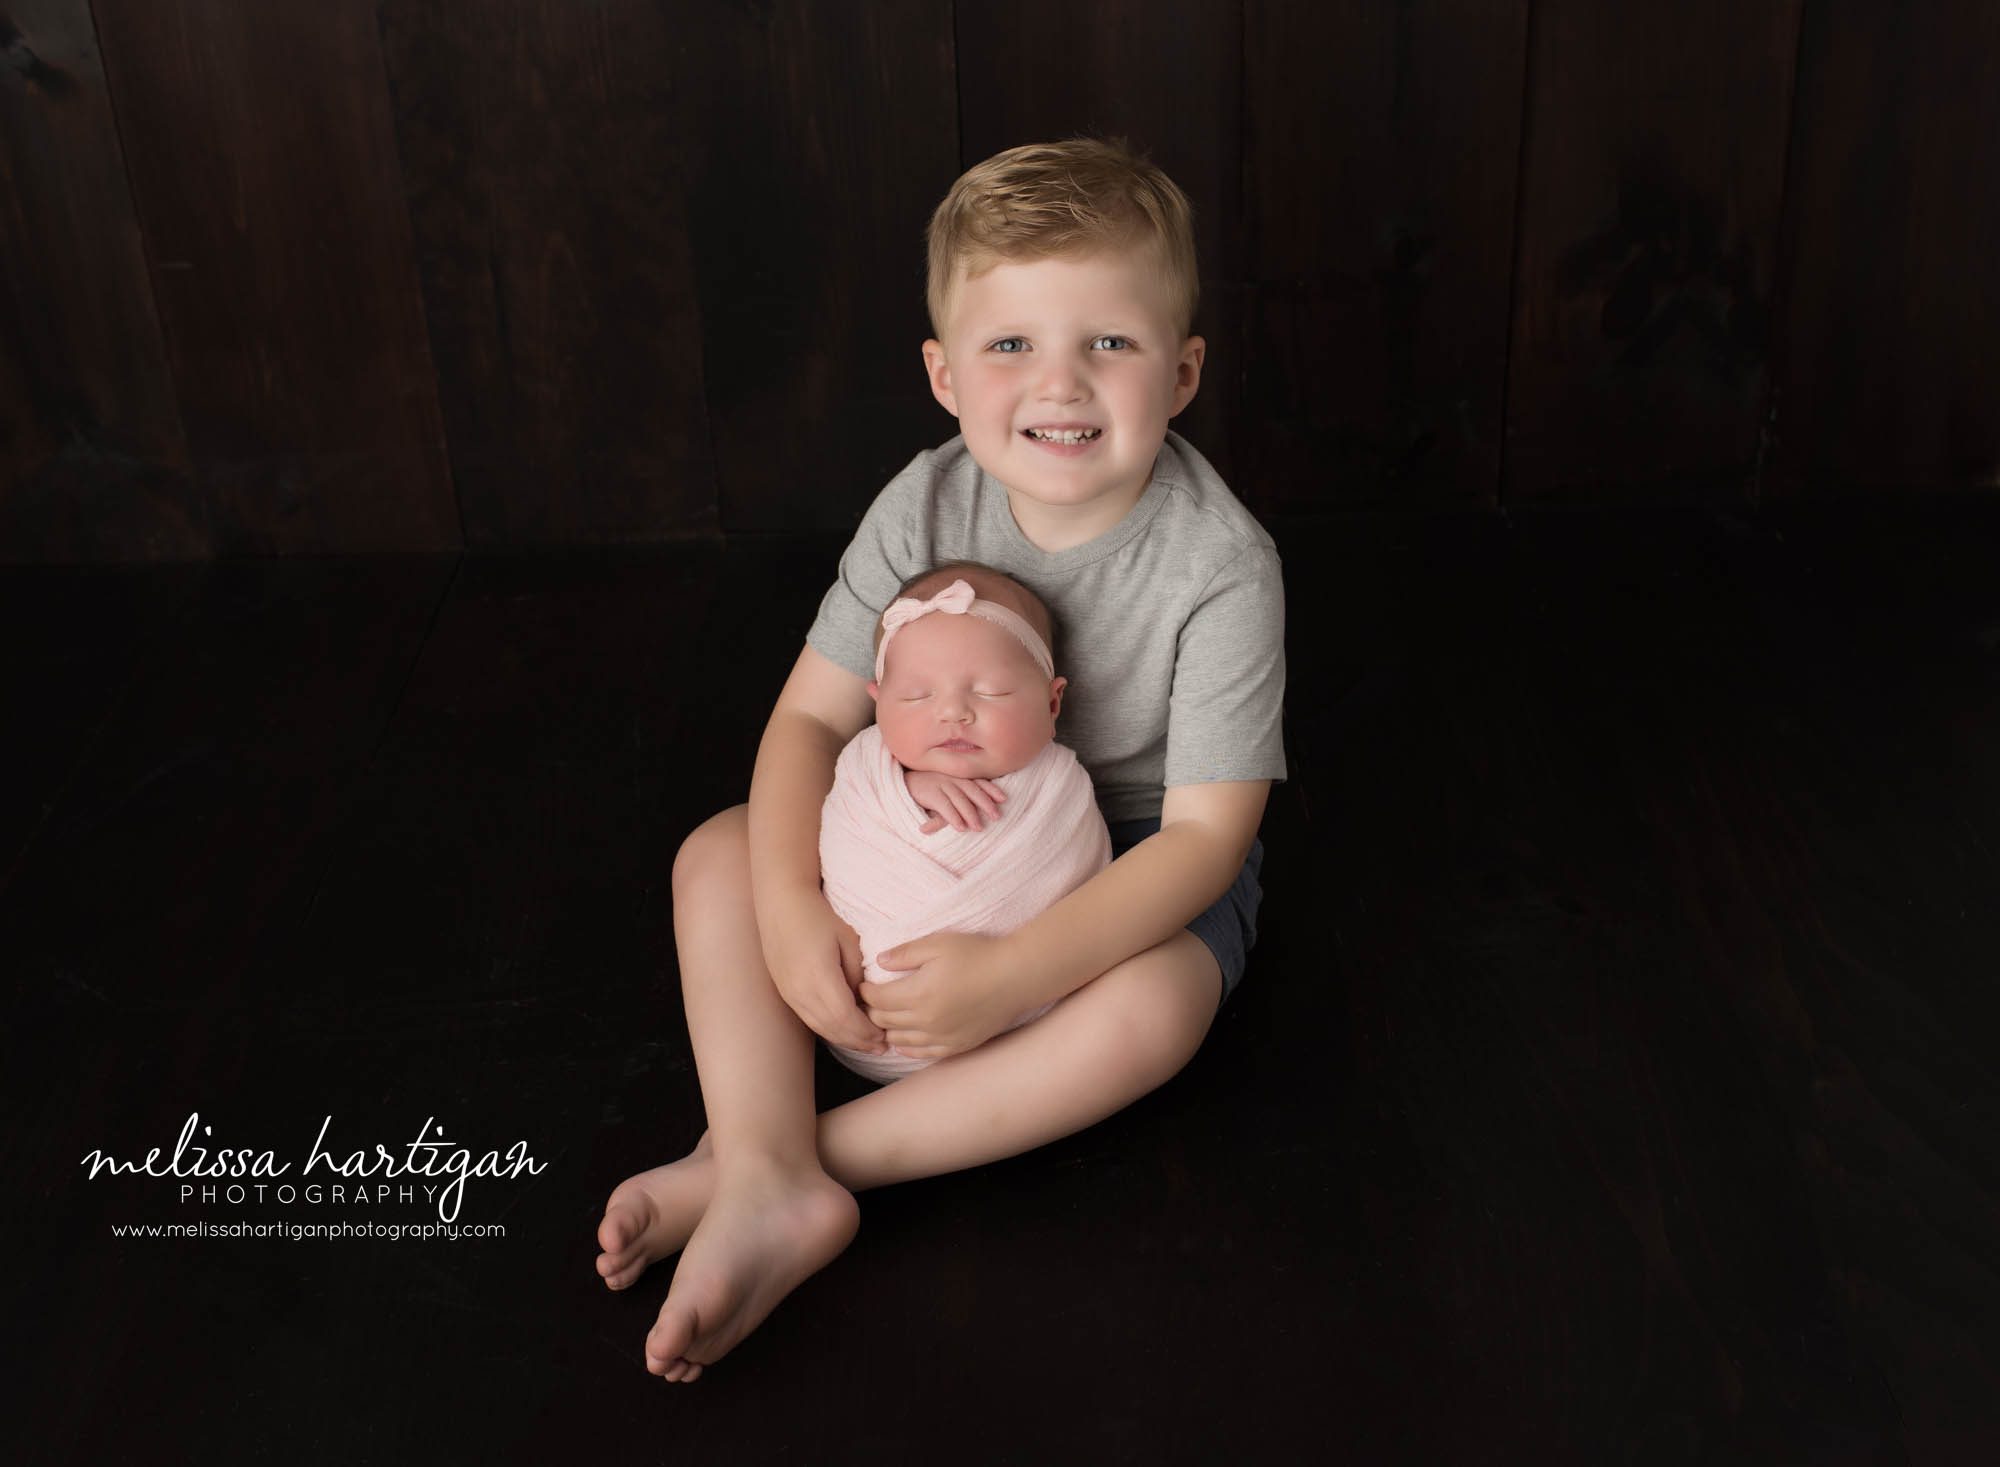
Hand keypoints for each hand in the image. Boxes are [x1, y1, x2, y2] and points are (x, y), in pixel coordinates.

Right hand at [759, 887, 886, 1053]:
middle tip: (881, 1047)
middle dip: (859, 1041)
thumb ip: (857, 973)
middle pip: (833, 1028)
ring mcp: (790, 994)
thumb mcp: (848, 940)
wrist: (781, 905)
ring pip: (820, 1027)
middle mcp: (800, 990)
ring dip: (845, 1039)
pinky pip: (810, 1019)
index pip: (845, 1017)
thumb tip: (863, 999)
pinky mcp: (785, 994)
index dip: (865, 1031)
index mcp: (818, 975)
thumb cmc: (818, 916)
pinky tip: (845, 1031)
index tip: (884, 1036)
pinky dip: (830, 1029)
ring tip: (867, 1044)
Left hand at [859, 931, 1027, 1059]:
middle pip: (882, 1022)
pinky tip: (905, 1038)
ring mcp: (941, 1037)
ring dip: (887, 1030)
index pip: (875, 999)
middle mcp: (925, 1021)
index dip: (864, 991)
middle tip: (870, 1000)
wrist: (1016, 977)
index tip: (864, 983)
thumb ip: (905, 953)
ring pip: (898, 1041)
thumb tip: (879, 961)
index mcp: (918, 994)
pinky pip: (921, 1053)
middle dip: (871, 1010)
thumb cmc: (978, 954)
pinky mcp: (955, 1046)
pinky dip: (907, 1046)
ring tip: (885, 1017)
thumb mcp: (938, 943)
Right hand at [903, 769, 1005, 833]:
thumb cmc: (929, 787)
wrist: (904, 783)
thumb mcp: (946, 786)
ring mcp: (940, 783)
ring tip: (979, 828)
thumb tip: (981, 805)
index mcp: (957, 775)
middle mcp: (951, 777)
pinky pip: (944, 806)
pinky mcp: (929, 793)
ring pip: (960, 799)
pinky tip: (960, 827)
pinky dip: (953, 817)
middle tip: (997, 816)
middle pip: (972, 789)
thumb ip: (961, 792)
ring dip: (970, 814)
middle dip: (985, 803)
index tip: (1004, 798)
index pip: (978, 781)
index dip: (991, 789)